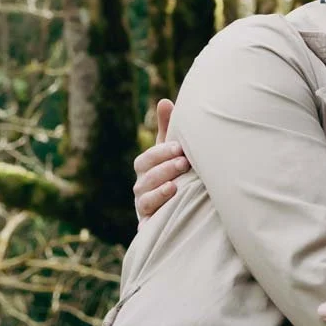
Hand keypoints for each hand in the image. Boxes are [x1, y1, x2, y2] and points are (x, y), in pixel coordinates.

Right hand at [133, 99, 186, 224]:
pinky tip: (164, 211)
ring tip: (175, 186)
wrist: (179, 205)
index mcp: (144, 169)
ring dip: (159, 191)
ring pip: (144, 199)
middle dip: (163, 170)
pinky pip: (146, 222)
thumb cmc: (174, 170)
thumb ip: (167, 127)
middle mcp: (141, 187)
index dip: (160, 153)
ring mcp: (144, 207)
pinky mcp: (150, 224)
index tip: (179, 148)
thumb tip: (164, 101)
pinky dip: (152, 218)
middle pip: (144, 179)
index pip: (145, 160)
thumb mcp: (170, 150)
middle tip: (184, 163)